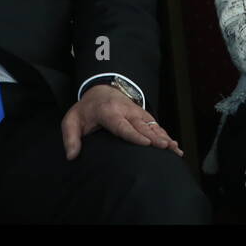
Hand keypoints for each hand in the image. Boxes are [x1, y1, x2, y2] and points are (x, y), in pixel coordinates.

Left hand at [61, 84, 183, 159]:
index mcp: (108, 112)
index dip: (135, 135)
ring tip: (175, 149)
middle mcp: (125, 111)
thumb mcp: (72, 120)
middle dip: (155, 136)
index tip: (147, 143)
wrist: (99, 89)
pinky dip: (166, 134)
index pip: (122, 125)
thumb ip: (70, 137)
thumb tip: (72, 156)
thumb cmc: (86, 110)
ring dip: (164, 136)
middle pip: (142, 125)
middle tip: (166, 147)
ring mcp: (136, 112)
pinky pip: (155, 125)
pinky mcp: (142, 114)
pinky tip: (175, 145)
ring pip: (152, 125)